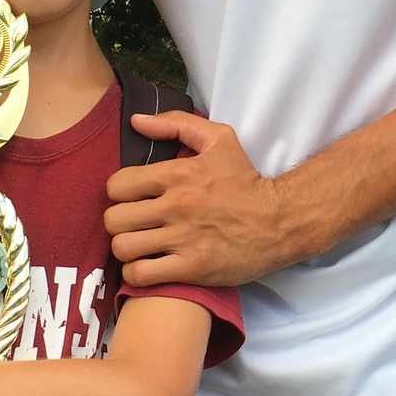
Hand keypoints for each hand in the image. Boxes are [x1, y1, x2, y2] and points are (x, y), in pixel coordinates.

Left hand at [105, 112, 298, 287]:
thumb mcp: (220, 139)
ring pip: (123, 248)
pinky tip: (147, 266)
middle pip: (114, 219)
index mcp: (177, 174)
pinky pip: (141, 275)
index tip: (133, 199)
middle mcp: (176, 206)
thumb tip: (136, 121)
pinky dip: (136, 274)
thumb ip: (176, 124)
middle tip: (134, 225)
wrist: (280, 221)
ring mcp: (184, 239)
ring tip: (139, 247)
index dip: (119, 193)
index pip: (117, 185)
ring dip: (126, 249)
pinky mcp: (192, 268)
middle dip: (119, 222)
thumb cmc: (247, 181)